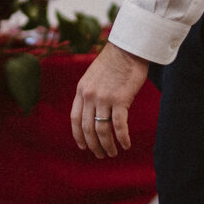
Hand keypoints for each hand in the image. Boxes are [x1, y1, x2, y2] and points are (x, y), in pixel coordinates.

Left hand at [72, 41, 147, 157]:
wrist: (128, 48)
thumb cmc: (114, 61)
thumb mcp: (94, 76)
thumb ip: (91, 93)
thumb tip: (95, 111)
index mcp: (81, 90)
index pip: (75, 119)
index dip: (78, 135)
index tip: (83, 146)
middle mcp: (89, 96)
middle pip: (87, 128)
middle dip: (93, 145)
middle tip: (100, 155)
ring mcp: (104, 98)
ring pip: (102, 130)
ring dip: (107, 145)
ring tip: (113, 153)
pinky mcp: (120, 99)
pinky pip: (119, 125)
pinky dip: (122, 138)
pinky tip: (126, 145)